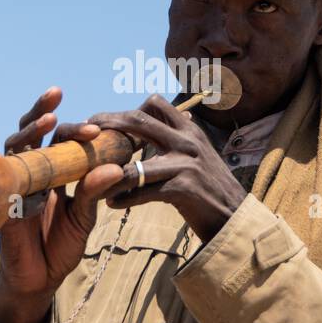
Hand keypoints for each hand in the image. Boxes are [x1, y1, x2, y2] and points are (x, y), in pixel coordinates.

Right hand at [0, 87, 124, 322]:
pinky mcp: (1, 209)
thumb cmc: (60, 245)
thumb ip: (95, 192)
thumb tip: (116, 167)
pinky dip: (22, 180)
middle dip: (42, 112)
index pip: (58, 137)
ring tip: (47, 119)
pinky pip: (7, 189)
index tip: (98, 125)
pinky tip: (38, 182)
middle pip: (30, 133)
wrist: (39, 280)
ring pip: (12, 149)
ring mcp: (13, 188)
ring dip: (28, 133)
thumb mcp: (84, 217)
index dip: (74, 127)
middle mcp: (30, 173)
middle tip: (59, 100)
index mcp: (52, 171)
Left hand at [87, 94, 247, 242]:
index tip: (102, 121)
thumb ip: (177, 140)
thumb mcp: (197, 155)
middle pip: (139, 122)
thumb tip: (159, 126)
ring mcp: (186, 164)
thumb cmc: (210, 189)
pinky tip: (111, 202)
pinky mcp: (184, 189)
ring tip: (90, 178)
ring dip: (109, 172)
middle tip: (85, 136)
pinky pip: (144, 191)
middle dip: (108, 125)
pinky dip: (125, 198)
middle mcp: (188, 141)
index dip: (125, 110)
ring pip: (135, 163)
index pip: (154, 104)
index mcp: (189, 130)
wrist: (236, 218)